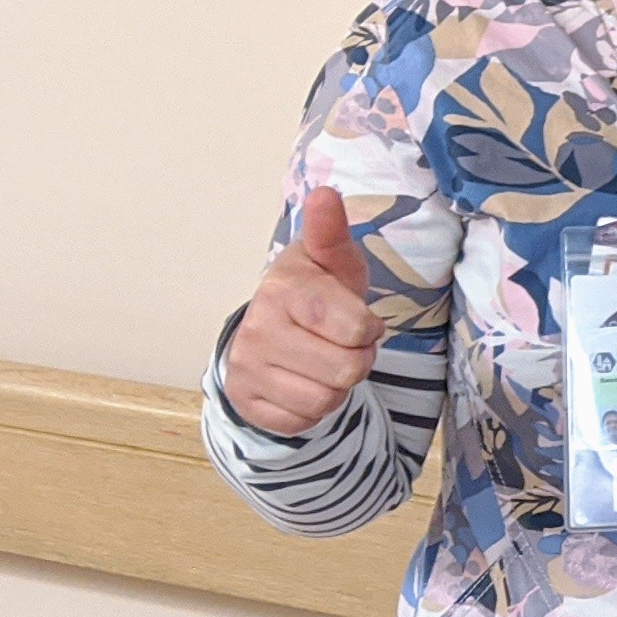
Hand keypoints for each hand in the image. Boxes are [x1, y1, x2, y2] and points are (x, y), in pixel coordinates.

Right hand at [223, 187, 378, 436]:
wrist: (268, 332)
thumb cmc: (316, 293)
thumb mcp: (331, 261)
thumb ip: (331, 232)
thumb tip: (325, 194)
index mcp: (283, 290)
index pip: (354, 327)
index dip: (369, 330)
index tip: (358, 321)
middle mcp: (258, 330)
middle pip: (346, 370)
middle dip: (358, 361)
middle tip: (345, 345)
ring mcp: (248, 369)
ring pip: (326, 401)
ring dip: (338, 387)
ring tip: (326, 363)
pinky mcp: (248, 404)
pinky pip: (303, 423)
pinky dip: (314, 410)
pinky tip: (305, 382)